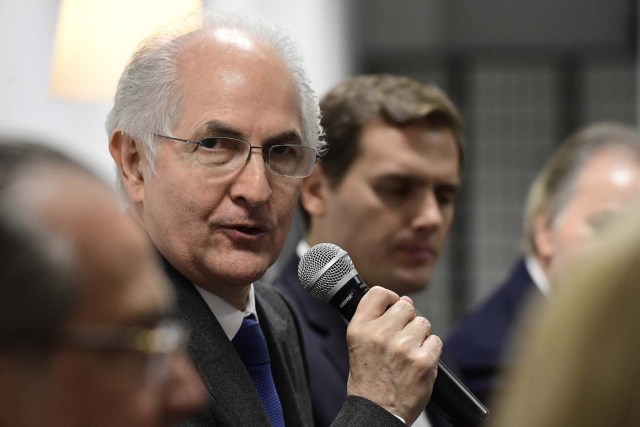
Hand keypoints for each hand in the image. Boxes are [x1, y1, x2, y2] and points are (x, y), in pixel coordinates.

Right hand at [345, 286, 441, 424]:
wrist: (377, 412)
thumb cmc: (368, 380)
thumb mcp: (358, 344)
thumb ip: (377, 319)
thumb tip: (405, 300)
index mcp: (359, 328)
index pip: (379, 293)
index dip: (390, 298)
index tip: (392, 308)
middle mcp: (380, 334)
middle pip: (406, 306)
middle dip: (407, 321)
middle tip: (399, 341)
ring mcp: (403, 347)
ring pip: (423, 324)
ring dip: (419, 337)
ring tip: (407, 355)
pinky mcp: (423, 360)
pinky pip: (436, 341)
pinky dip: (430, 352)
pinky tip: (417, 364)